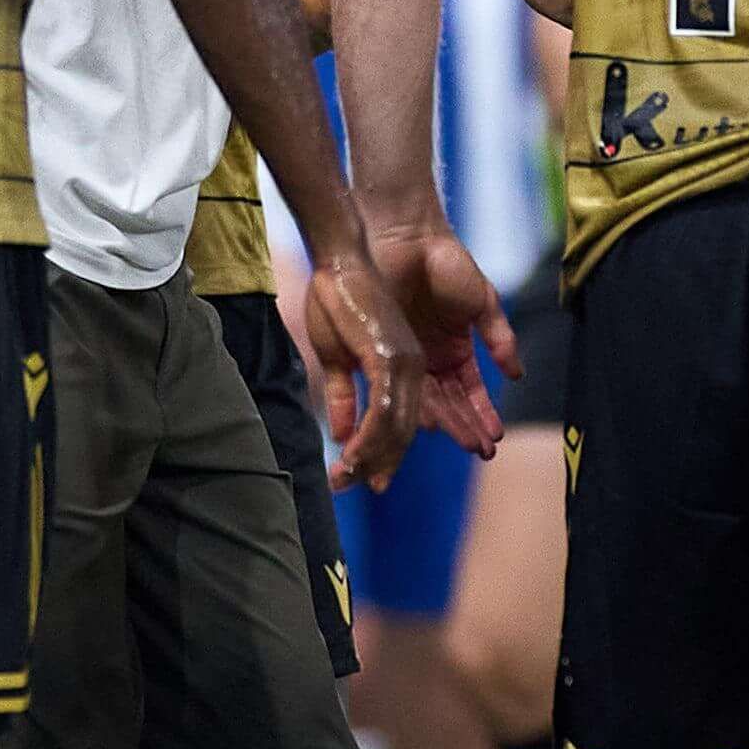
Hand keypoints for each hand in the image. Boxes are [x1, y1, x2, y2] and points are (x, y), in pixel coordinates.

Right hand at [301, 243, 436, 490]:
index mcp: (405, 367)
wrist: (339, 260)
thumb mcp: (338, 357)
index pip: (404, 421)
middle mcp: (412, 367)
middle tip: (368, 488)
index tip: (371, 479)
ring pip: (399, 424)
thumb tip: (340, 434)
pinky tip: (356, 455)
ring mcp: (404, 362)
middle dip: (386, 462)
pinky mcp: (390, 356)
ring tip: (360, 480)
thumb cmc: (336, 301)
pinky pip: (385, 407)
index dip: (388, 452)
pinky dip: (371, 435)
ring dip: (377, 456)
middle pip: (406, 429)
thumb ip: (345, 395)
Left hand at [365, 215, 513, 462]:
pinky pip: (391, 385)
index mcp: (456, 350)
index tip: (494, 438)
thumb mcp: (483, 300)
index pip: (471, 392)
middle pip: (450, 403)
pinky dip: (403, 406)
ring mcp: (405, 357)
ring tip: (454, 445)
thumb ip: (499, 337)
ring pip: (424, 400)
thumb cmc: (447, 262)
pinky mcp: (380, 351)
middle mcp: (430, 360)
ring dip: (441, 424)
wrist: (406, 237)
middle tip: (480, 452)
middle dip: (466, 428)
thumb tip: (517, 376)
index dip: (483, 414)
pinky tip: (418, 425)